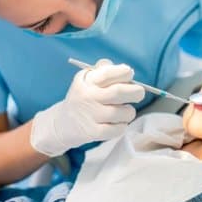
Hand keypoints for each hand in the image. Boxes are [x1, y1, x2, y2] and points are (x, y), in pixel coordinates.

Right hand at [30, 59, 144, 155]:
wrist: (62, 123)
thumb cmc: (83, 98)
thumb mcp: (87, 80)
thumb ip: (104, 70)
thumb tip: (125, 70)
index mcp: (87, 81)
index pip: (108, 73)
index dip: (124, 73)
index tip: (129, 75)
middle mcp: (87, 96)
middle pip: (119, 92)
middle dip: (135, 92)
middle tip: (139, 93)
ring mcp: (90, 115)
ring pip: (122, 112)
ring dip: (129, 112)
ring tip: (125, 111)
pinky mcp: (92, 132)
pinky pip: (118, 129)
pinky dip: (122, 126)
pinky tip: (118, 123)